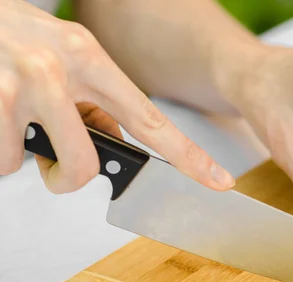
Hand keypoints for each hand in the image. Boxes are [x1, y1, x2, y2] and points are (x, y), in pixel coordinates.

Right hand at [0, 1, 234, 192]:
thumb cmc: (11, 36)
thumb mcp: (65, 56)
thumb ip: (93, 98)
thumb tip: (112, 141)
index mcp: (90, 58)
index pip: (150, 119)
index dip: (188, 156)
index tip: (217, 179)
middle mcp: (59, 70)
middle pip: (86, 164)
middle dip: (68, 177)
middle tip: (54, 167)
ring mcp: (21, 86)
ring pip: (37, 166)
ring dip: (23, 155)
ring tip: (12, 121)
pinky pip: (4, 161)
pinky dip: (0, 150)